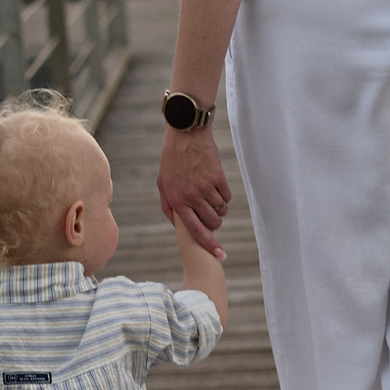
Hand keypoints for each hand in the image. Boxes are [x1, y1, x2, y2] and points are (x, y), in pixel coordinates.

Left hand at [158, 126, 231, 255]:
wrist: (186, 135)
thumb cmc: (172, 161)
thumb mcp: (162, 184)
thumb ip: (168, 206)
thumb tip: (178, 226)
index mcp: (177, 200)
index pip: (195, 230)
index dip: (209, 245)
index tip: (219, 255)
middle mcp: (191, 196)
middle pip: (212, 223)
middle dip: (215, 224)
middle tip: (212, 217)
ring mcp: (205, 187)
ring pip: (221, 210)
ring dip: (219, 209)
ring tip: (211, 198)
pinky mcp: (218, 177)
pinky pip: (227, 196)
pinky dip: (224, 196)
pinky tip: (216, 187)